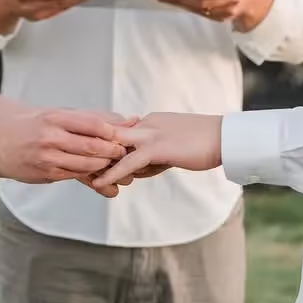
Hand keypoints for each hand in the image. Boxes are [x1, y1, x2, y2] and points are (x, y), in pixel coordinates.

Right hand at [0, 108, 130, 186]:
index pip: (92, 124)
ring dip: (104, 166)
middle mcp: (51, 137)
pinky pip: (74, 175)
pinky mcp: (46, 174)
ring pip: (86, 165)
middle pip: (92, 146)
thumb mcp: (51, 115)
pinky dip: (89, 174)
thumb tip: (119, 119)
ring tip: (114, 163)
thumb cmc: (28, 127)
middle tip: (125, 153)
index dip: (112, 131)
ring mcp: (48, 157)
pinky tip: (97, 172)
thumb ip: (82, 119)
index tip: (123, 134)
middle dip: (113, 151)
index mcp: (54, 118)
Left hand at [92, 112, 223, 189]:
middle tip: (77, 164)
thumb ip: (156, 154)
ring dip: (98, 162)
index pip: (121, 134)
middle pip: (112, 136)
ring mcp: (151, 133)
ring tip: (80, 176)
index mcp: (150, 121)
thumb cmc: (205, 144)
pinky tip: (99, 182)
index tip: (88, 157)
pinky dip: (112, 172)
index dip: (105, 147)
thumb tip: (141, 170)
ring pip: (116, 147)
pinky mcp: (157, 147)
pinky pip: (128, 161)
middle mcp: (146, 123)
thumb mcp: (174, 147)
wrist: (226, 138)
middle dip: (95, 151)